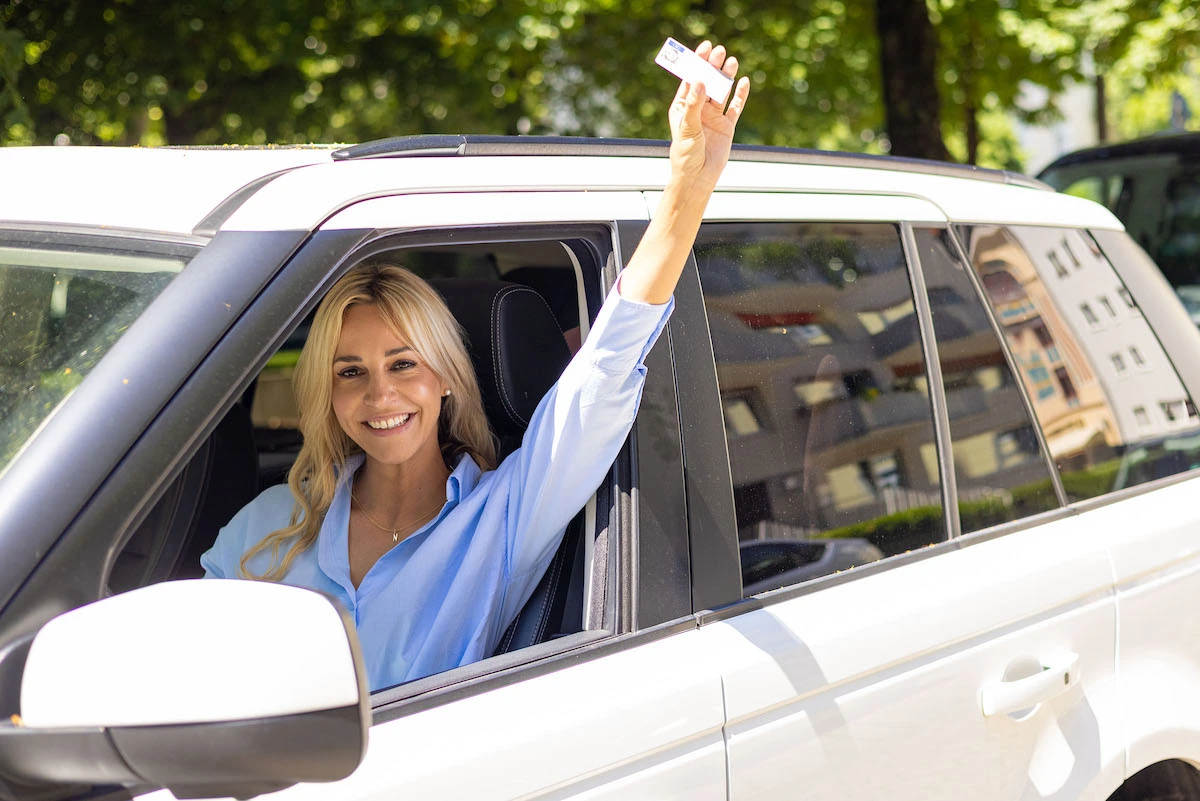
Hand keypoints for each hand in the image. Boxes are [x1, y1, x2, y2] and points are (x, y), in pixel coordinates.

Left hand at [667, 41, 750, 188]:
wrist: (698, 177)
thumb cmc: (686, 154)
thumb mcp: (687, 128)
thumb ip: (694, 104)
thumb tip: (700, 81)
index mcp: (683, 107)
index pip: (690, 80)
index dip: (697, 64)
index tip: (704, 48)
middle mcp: (699, 109)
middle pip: (708, 82)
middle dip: (713, 66)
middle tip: (720, 51)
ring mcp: (714, 117)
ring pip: (722, 92)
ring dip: (727, 77)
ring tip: (732, 61)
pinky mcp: (727, 126)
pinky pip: (735, 107)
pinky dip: (740, 95)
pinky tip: (744, 81)